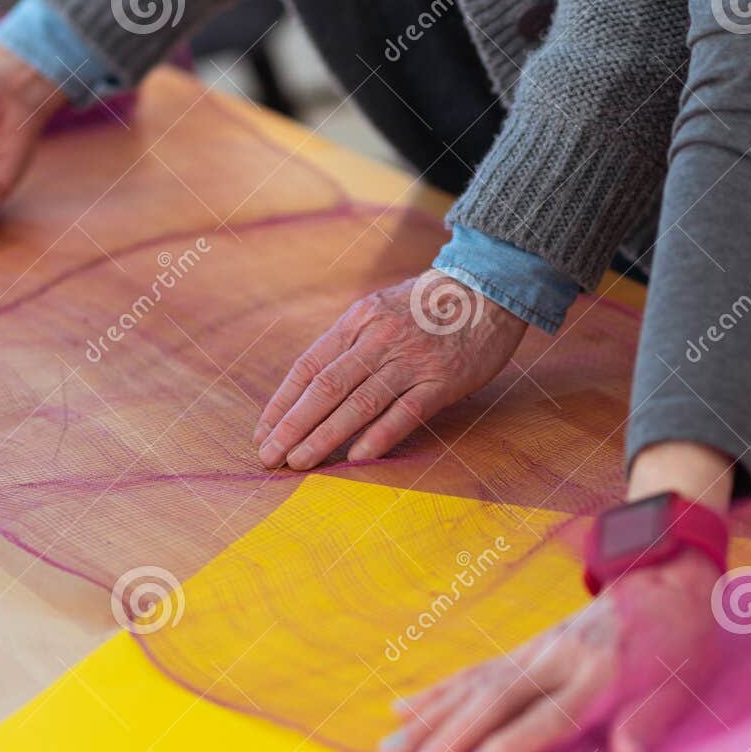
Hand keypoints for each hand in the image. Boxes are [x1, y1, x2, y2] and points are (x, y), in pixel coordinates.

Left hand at [254, 272, 527, 469]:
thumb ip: (350, 343)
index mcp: (357, 320)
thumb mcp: (380, 310)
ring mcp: (411, 360)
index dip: (282, 404)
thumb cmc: (428, 307)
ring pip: (359, 404)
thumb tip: (312, 389)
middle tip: (270, 457)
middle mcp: (378, 339)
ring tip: (299, 462)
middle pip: (326, 388)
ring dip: (325, 437)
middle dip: (292, 426)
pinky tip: (355, 459)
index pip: (308, 367)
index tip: (263, 433)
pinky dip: (378, 437)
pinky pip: (404, 413)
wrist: (488, 288)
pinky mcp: (442, 380)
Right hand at [378, 547, 721, 751]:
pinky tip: (402, 711)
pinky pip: (471, 672)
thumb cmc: (681, 641)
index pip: (546, 719)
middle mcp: (556, 660)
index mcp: (599, 675)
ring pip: (471, 687)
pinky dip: (435, 693)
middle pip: (494, 704)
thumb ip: (651, 719)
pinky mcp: (523, 648)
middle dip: (448, 741)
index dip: (507, 748)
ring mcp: (533, 651)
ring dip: (428, 721)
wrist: (667, 578)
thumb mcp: (685, 682)